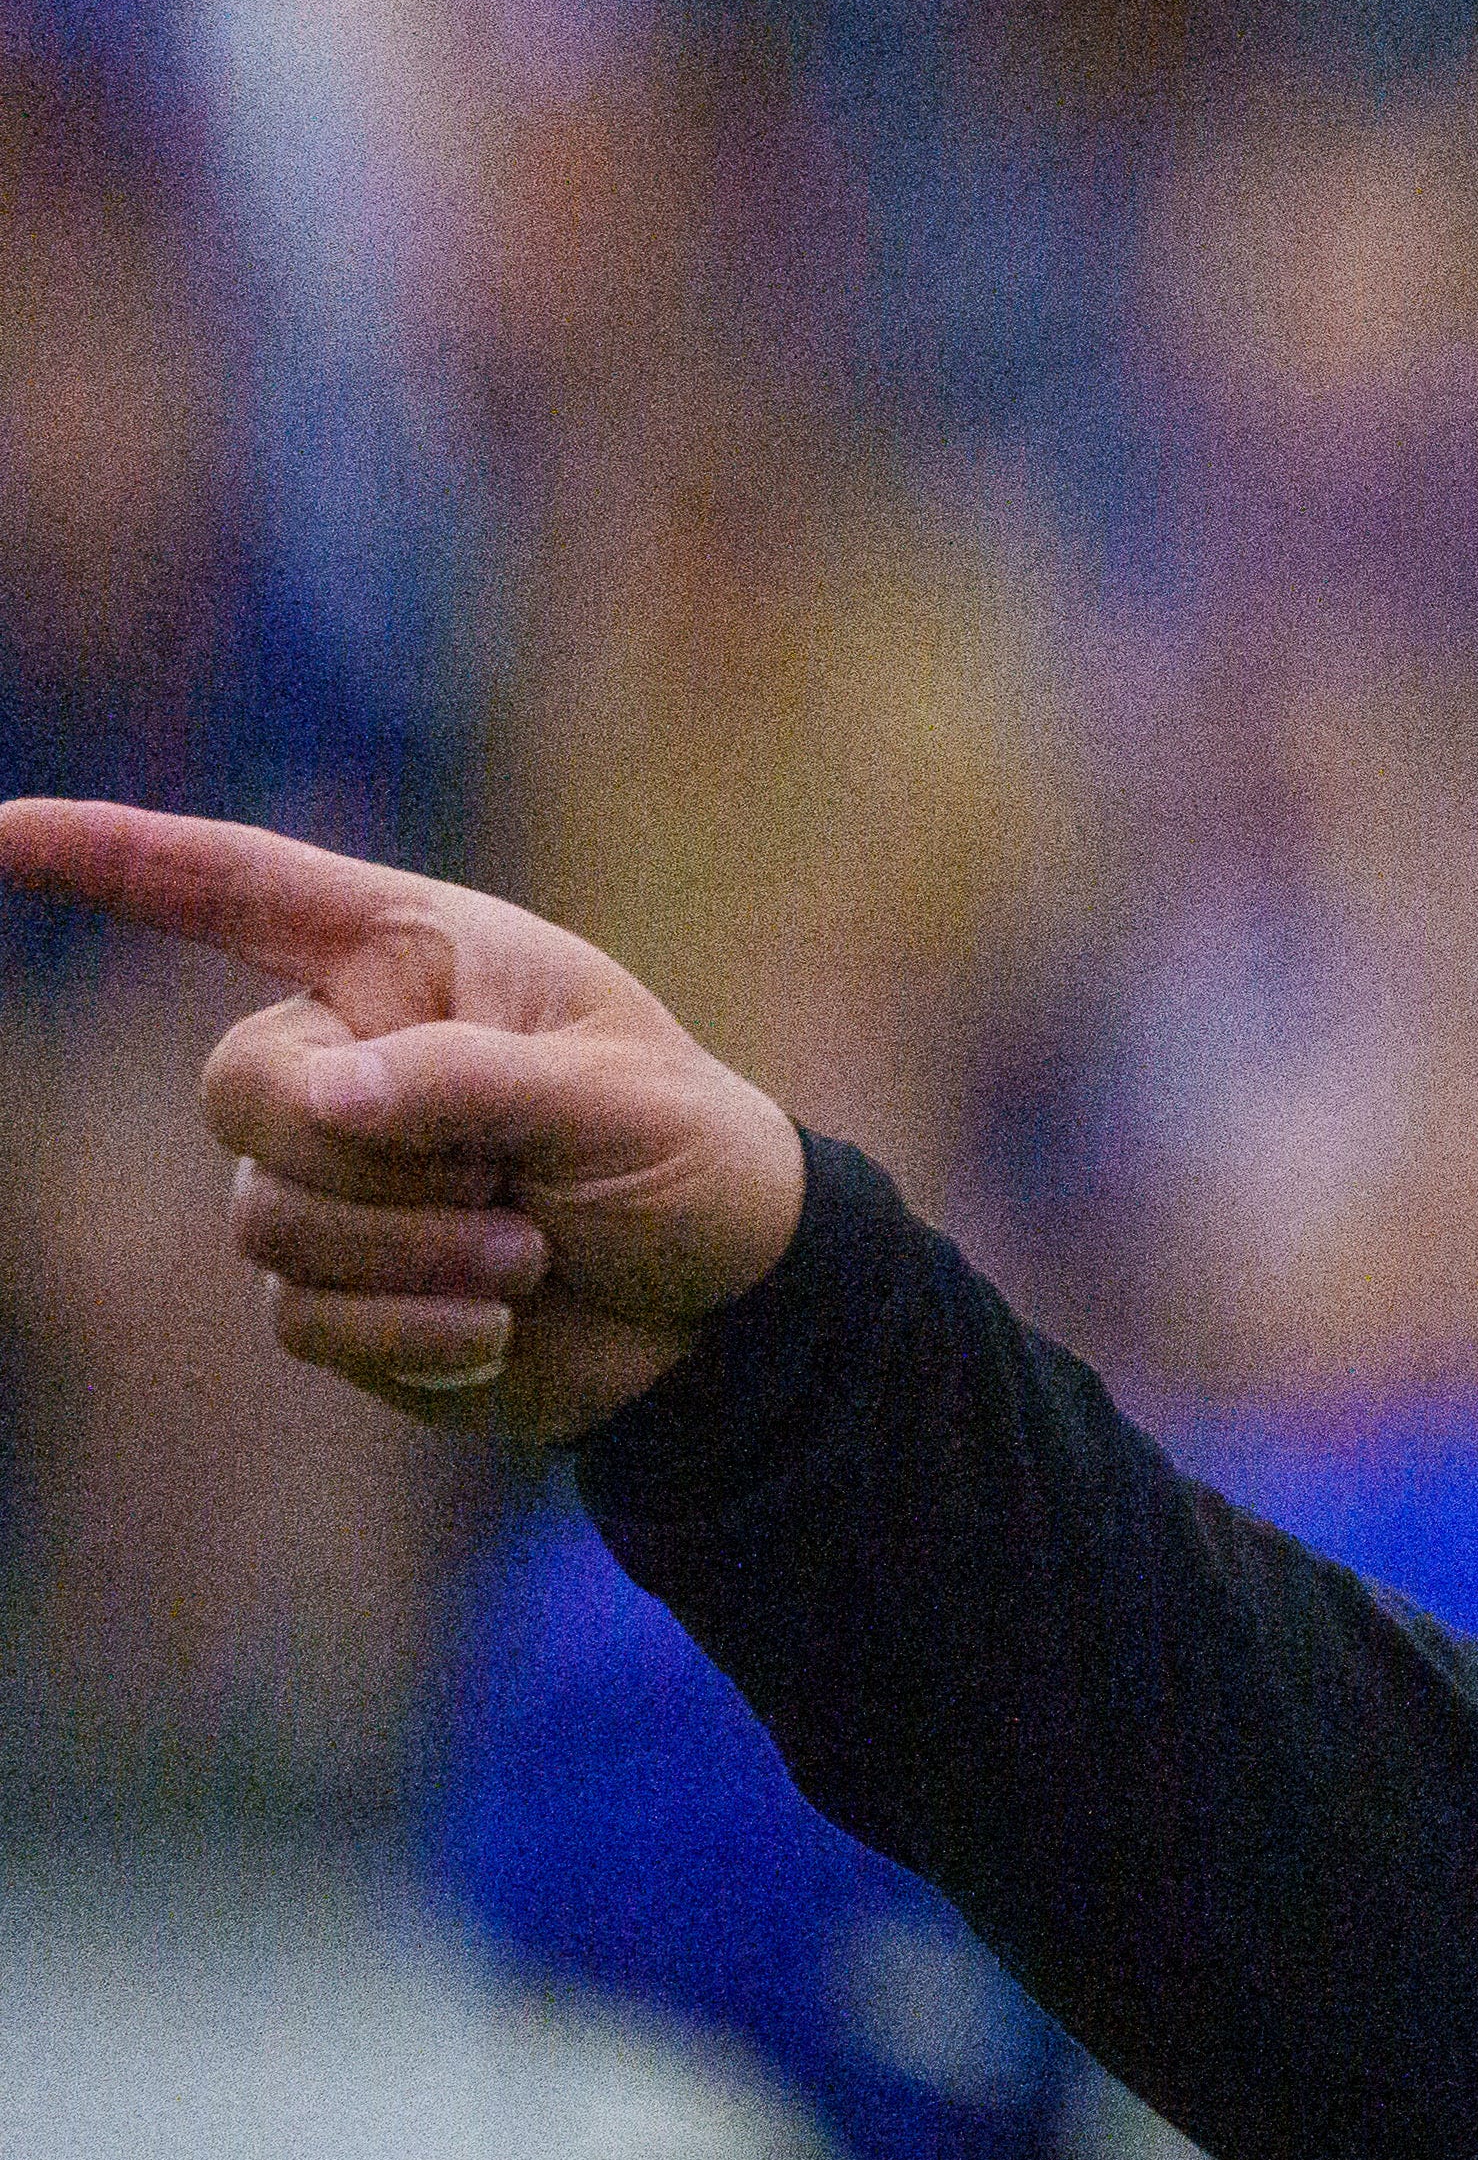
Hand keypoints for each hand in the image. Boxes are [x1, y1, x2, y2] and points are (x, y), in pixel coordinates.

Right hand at [0, 799, 808, 1444]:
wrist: (723, 1312)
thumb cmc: (692, 1164)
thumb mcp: (618, 1104)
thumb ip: (471, 1082)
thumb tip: (318, 1097)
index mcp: (416, 959)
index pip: (238, 889)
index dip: (112, 858)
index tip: (5, 832)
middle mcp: (349, 1053)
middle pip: (244, 1092)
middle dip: (373, 1158)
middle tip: (513, 1188)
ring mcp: (328, 1175)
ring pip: (267, 1216)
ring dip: (414, 1252)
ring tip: (531, 1254)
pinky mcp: (331, 1286)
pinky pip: (301, 1313)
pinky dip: (411, 1328)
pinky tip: (500, 1322)